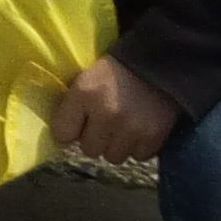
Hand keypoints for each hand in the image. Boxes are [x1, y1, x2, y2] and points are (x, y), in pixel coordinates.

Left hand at [49, 53, 181, 161]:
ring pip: (113, 157)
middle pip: (89, 150)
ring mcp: (132, 128)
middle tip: (103, 124)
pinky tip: (139, 129)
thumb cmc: (115, 70)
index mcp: (84, 93)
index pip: (62, 133)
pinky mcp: (154, 137)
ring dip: (116, 145)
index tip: (76, 125)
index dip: (69, 130)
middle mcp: (107, 113)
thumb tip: (64, 137)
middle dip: (94, 139)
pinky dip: (138, 147)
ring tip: (122, 127)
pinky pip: (138, 156)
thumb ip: (72, 105)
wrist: (159, 63)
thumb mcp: (86, 77)